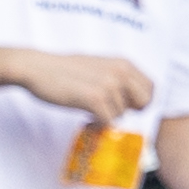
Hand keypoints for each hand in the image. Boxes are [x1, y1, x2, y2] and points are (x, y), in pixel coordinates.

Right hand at [8, 49, 160, 119]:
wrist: (36, 67)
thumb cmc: (65, 69)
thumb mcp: (100, 66)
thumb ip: (119, 78)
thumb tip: (135, 101)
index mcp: (124, 63)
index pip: (151, 88)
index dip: (140, 101)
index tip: (126, 106)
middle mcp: (120, 72)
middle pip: (144, 103)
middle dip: (130, 111)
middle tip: (110, 111)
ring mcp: (108, 85)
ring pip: (122, 115)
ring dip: (107, 116)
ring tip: (90, 109)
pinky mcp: (94, 99)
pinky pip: (108, 122)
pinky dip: (98, 124)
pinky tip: (87, 117)